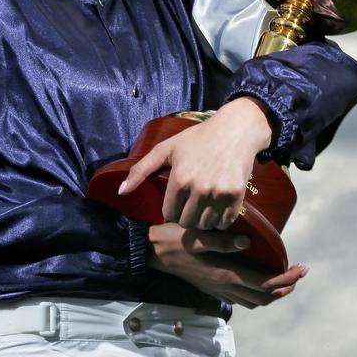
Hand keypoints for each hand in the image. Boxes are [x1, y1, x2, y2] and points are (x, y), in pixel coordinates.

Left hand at [119, 97, 273, 229]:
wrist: (235, 130)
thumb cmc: (198, 138)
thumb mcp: (166, 149)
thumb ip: (141, 170)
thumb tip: (121, 192)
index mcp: (179, 179)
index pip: (168, 215)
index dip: (171, 210)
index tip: (177, 202)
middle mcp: (199, 189)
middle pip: (186, 222)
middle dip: (186, 216)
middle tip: (190, 204)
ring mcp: (219, 193)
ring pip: (205, 225)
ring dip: (203, 220)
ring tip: (204, 207)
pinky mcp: (236, 196)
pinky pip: (225, 222)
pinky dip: (220, 219)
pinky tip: (217, 207)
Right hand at [148, 222, 307, 308]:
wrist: (151, 253)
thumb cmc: (173, 240)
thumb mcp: (195, 236)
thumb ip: (221, 241)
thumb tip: (248, 243)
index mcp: (225, 273)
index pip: (264, 283)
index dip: (286, 278)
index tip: (302, 268)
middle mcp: (224, 286)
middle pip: (264, 297)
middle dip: (285, 287)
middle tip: (298, 273)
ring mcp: (218, 290)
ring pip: (254, 301)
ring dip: (272, 293)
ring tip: (284, 278)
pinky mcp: (212, 287)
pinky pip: (242, 298)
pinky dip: (256, 293)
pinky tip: (257, 280)